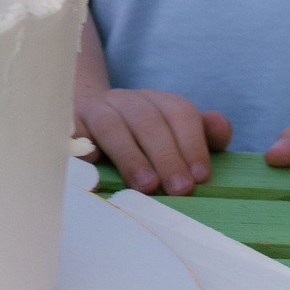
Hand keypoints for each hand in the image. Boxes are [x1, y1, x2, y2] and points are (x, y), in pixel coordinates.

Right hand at [77, 86, 229, 196]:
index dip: (192, 143)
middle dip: (167, 155)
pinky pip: (73, 133)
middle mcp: (125, 100)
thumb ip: (202, 134)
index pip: (178, 111)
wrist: (86, 123)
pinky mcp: (68, 126)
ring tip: (147, 186)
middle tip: (180, 189)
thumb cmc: (139, 141)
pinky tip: (96, 165)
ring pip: (111, 124)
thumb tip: (221, 128)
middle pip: (147, 119)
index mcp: (155, 101)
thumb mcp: (173, 135)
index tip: (200, 176)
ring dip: (131, 156)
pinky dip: (84, 147)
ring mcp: (94, 110)